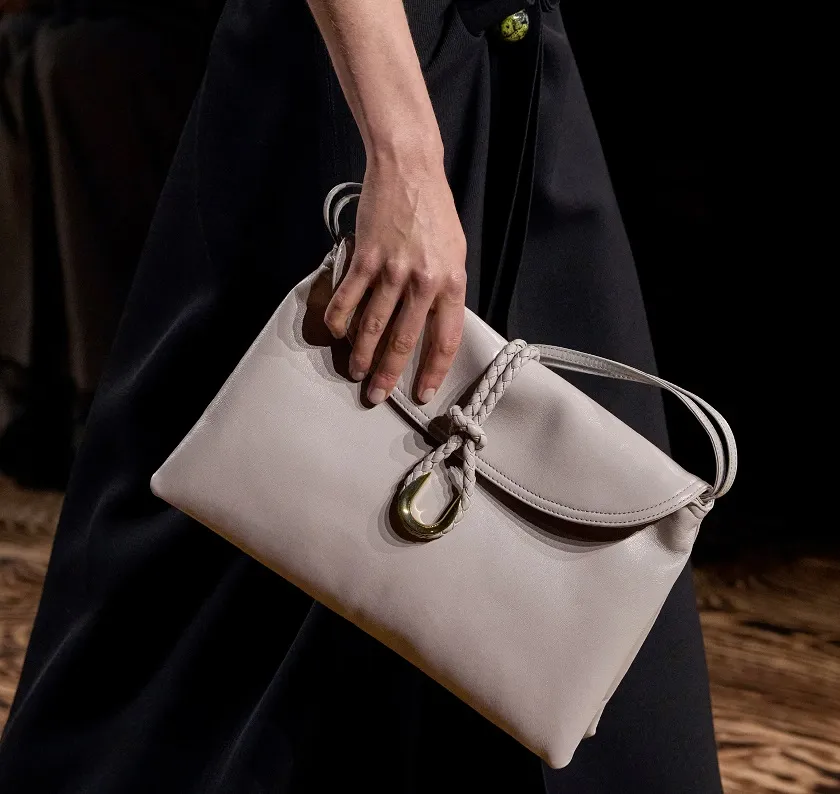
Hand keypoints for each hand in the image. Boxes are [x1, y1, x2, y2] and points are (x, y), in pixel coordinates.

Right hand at [324, 158, 466, 404]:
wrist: (410, 170)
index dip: (431, 371)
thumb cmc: (435, 212)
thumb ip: (445, 290)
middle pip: (404, 340)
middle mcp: (423, 281)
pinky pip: (349, 297)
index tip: (420, 393)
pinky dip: (340, 319)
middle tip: (376, 396)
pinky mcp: (366, 257)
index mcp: (451, 283)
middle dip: (389, 373)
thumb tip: (431, 325)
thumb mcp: (455, 253)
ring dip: (361, 353)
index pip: (445, 339)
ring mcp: (392, 270)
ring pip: (373, 324)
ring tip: (355, 372)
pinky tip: (335, 334)